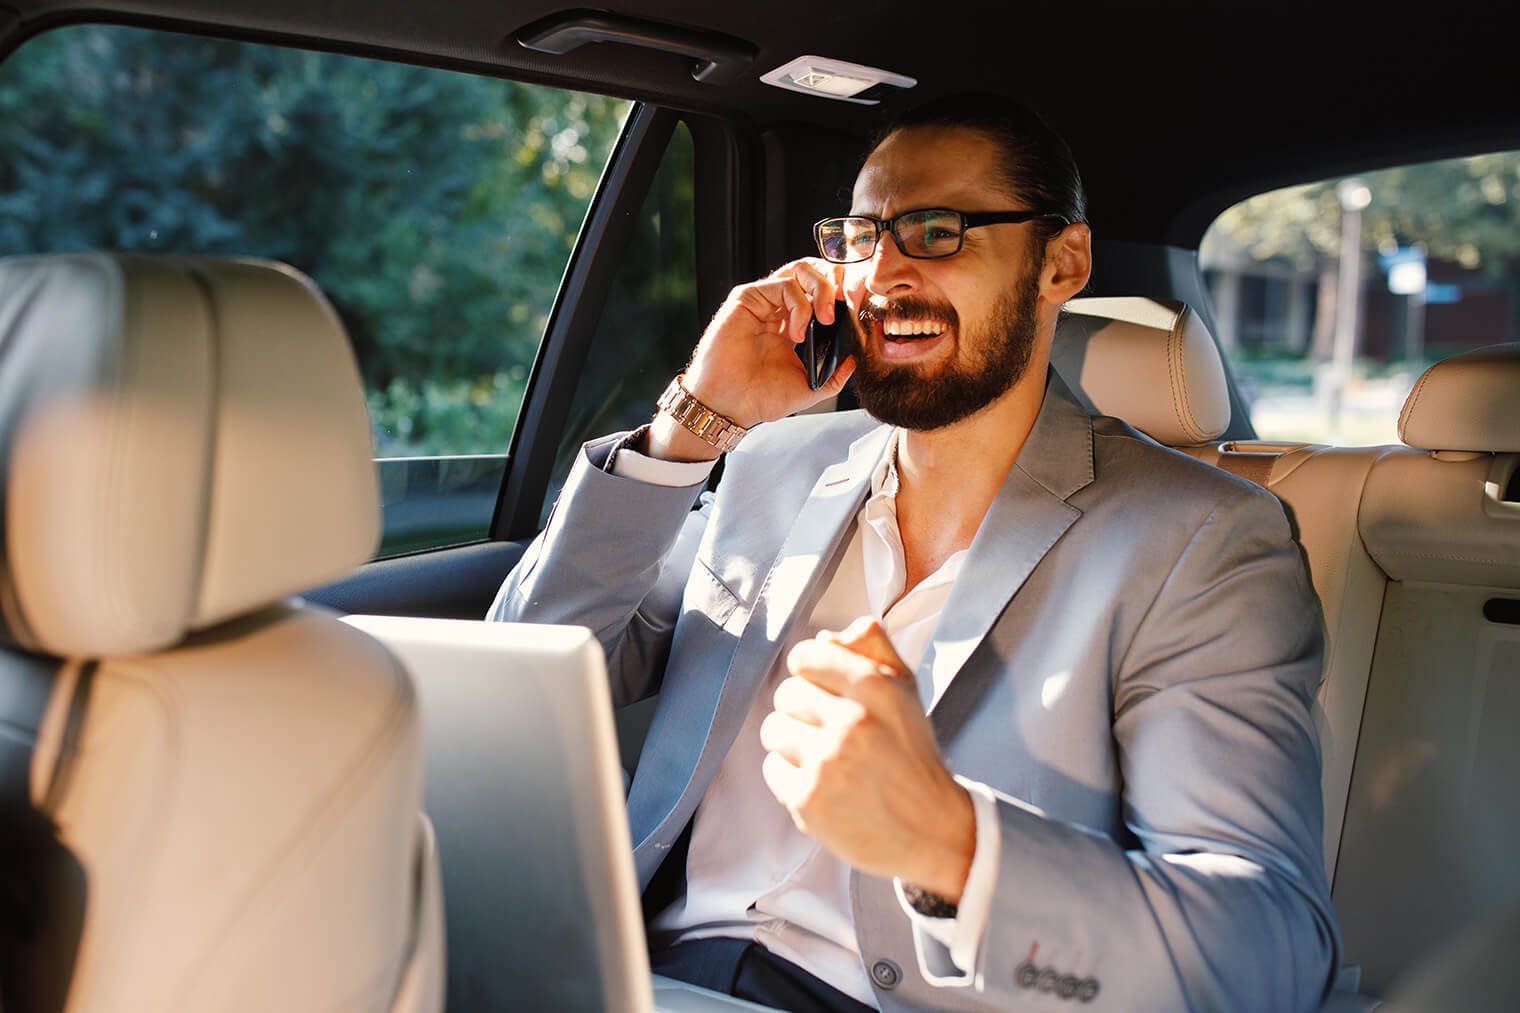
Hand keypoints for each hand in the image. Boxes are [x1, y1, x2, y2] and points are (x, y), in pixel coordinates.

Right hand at [666, 259, 855, 435]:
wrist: (730, 406)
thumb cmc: (760, 398)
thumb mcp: (808, 388)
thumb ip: (833, 377)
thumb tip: (853, 362)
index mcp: (791, 324)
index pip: (820, 291)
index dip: (840, 293)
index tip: (855, 311)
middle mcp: (776, 308)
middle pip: (812, 271)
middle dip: (835, 282)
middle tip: (843, 308)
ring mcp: (762, 301)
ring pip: (800, 270)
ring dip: (821, 291)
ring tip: (825, 320)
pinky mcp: (747, 298)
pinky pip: (783, 284)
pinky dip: (800, 305)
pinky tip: (797, 333)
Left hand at [759, 616, 975, 900]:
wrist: (933, 830)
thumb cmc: (915, 757)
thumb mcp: (907, 694)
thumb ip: (873, 651)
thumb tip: (825, 637)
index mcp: (875, 688)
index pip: (806, 656)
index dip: (808, 670)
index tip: (818, 685)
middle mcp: (850, 722)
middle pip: (785, 693)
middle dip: (800, 709)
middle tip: (825, 728)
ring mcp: (826, 762)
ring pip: (773, 729)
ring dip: (790, 741)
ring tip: (819, 755)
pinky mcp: (808, 800)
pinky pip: (772, 768)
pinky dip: (789, 776)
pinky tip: (819, 782)